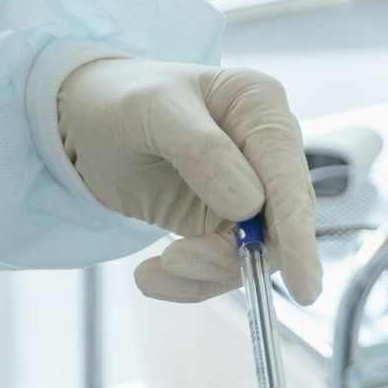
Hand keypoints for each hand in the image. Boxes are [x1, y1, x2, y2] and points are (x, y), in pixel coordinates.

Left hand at [55, 57, 321, 305]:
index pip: (289, 177)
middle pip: (281, 225)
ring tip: (154, 269)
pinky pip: (223, 266)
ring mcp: (249, 190)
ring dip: (204, 272)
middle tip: (176, 261)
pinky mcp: (224, 222)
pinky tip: (150, 274)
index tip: (302, 287)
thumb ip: (201, 150)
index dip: (298, 235)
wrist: (85, 121)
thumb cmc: (120, 100)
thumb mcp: (152, 111)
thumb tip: (250, 204)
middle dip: (232, 256)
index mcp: (260, 106)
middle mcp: (266, 149)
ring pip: (252, 255)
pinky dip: (189, 281)